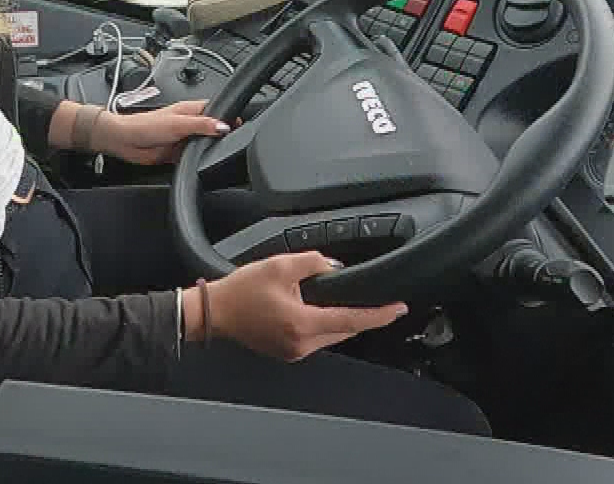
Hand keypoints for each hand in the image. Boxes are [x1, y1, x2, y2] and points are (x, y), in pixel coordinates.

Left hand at [92, 100, 230, 165]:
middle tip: (230, 141)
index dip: (229, 116)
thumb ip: (202, 125)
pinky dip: (198, 159)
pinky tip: (201, 161)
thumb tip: (224, 126)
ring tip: (216, 152)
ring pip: (204, 144)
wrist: (124, 141)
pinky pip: (194, 156)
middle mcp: (189, 123)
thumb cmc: (144, 125)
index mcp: (191, 110)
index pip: (217, 110)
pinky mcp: (178, 153)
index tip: (239, 124)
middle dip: (221, 135)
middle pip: (213, 129)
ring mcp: (184, 138)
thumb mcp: (178, 123)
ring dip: (209, 148)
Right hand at [192, 252, 408, 361]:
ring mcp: (295, 351)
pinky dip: (325, 325)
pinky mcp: (288, 352)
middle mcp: (301, 344)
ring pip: (333, 336)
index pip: (352, 320)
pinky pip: (317, 339)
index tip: (399, 309)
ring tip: (342, 299)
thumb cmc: (241, 291)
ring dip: (342, 320)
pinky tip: (321, 310)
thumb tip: (335, 267)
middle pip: (346, 330)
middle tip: (378, 300)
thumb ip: (314, 262)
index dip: (380, 315)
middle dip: (363, 315)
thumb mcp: (280, 265)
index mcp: (302, 324)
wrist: (215, 312)